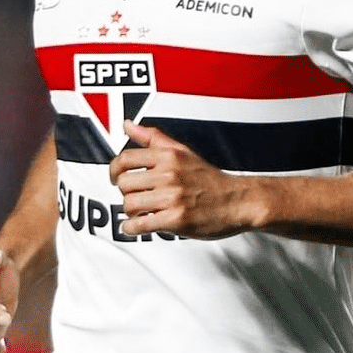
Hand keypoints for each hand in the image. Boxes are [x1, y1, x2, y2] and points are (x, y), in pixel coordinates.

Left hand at [111, 121, 260, 239]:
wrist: (238, 201)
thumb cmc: (208, 178)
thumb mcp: (182, 151)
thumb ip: (152, 138)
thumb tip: (127, 124)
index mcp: (168, 156)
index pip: (125, 159)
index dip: (114, 170)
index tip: (115, 178)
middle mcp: (169, 174)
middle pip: (124, 184)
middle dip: (125, 193)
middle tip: (134, 196)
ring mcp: (173, 197)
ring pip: (130, 204)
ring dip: (130, 211)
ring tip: (140, 211)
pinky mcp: (176, 219)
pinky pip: (140, 225)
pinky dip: (131, 228)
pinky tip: (134, 226)